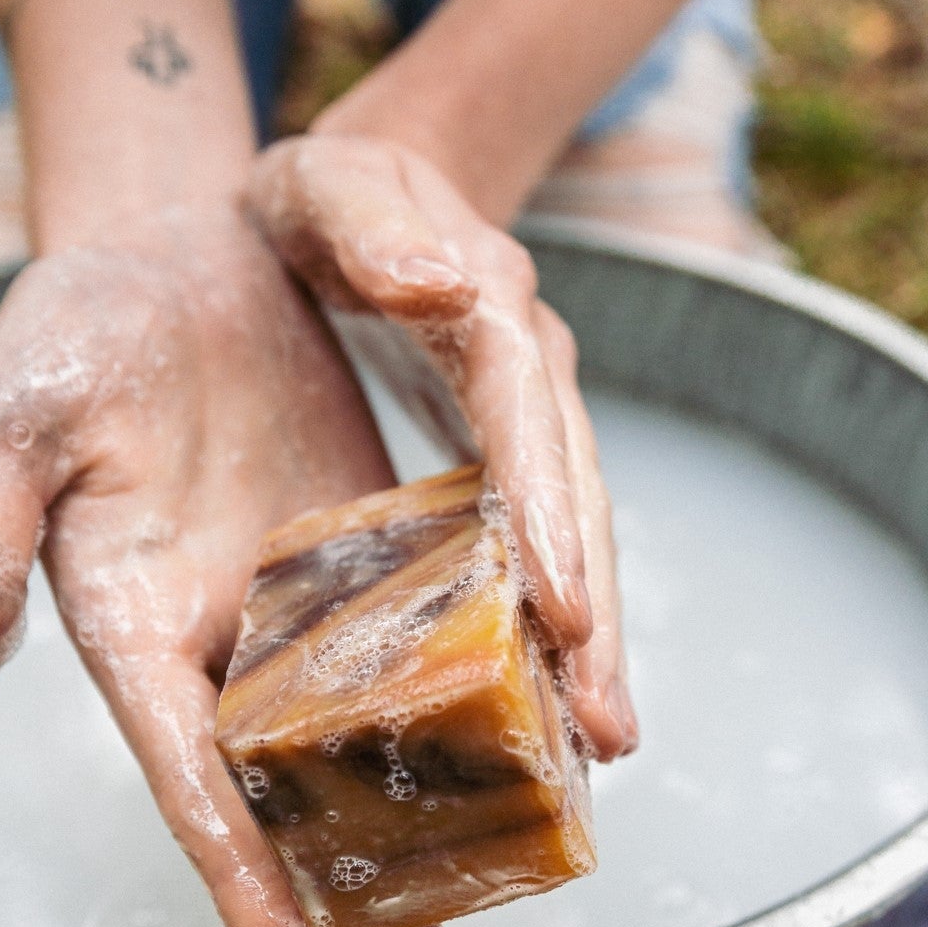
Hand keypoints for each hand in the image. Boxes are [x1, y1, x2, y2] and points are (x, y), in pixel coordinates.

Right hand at [0, 202, 449, 926]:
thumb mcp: (10, 427)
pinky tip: (541, 731)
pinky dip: (482, 686)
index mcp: (133, 631)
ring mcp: (308, 606)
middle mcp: (226, 642)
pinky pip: (435, 637)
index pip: (191, 783)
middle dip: (351, 884)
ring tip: (501, 880)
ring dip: (432, 804)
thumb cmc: (80, 337)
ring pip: (374, 728)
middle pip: (292, 790)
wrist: (181, 257)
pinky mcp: (378, 554)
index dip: (245, 886)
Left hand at [245, 131, 637, 761]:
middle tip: (605, 727)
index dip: (549, 512)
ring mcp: (524, 429)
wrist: (351, 203)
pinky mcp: (501, 468)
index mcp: (486, 309)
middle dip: (593, 615)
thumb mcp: (324, 181)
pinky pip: (532, 551)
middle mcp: (526, 380)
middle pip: (575, 503)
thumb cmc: (322, 195)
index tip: (564, 609)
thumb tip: (437, 280)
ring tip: (598, 746)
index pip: (526, 414)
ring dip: (584, 643)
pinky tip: (543, 703)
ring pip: (568, 540)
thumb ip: (370, 218)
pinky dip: (544, 626)